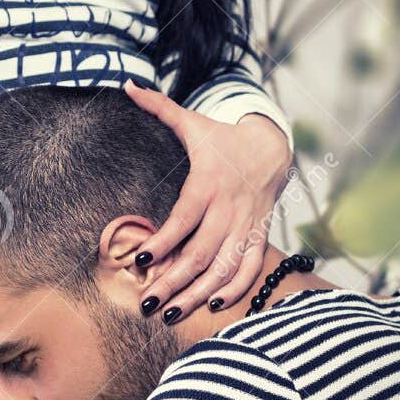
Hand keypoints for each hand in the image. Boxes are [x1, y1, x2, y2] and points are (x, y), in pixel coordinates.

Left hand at [123, 83, 293, 320]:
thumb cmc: (222, 139)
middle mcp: (228, 208)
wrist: (271, 147)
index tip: (140, 258)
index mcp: (208, 183)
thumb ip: (158, 107)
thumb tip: (127, 85)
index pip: (185, 217)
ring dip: (199, 294)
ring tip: (171, 314)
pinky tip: (215, 304)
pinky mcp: (259, 236)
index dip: (164, 240)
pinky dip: (237, 288)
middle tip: (147, 304)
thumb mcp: (192, 122)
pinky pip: (251, 268)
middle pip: (201, 252)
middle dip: (173, 282)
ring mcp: (246, 226)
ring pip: (224, 268)